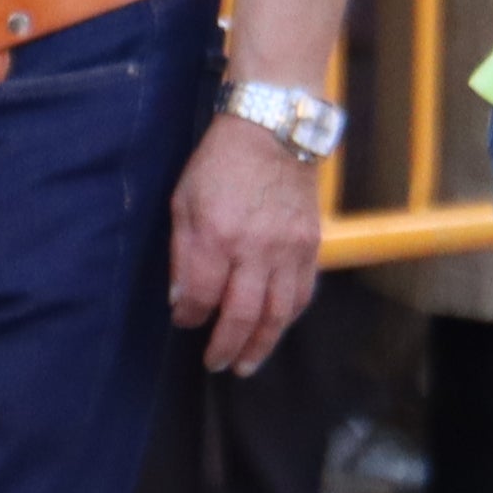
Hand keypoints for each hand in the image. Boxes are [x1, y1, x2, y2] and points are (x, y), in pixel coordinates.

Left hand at [170, 106, 324, 376]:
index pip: (202, 296)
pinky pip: (302, 293)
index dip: (190, 316)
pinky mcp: (311, 244)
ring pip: (278, 313)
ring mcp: (288, 248)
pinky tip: (275, 328)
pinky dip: (288, 317)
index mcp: (217, 235)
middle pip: (242, 315)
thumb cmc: (221, 162)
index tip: (185, 321)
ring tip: (246, 363)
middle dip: (226, 346)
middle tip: (216, 363)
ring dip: (261, 345)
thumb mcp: (184, 200)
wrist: (274, 129)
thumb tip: (181, 299)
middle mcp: (256, 248)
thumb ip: (182, 252)